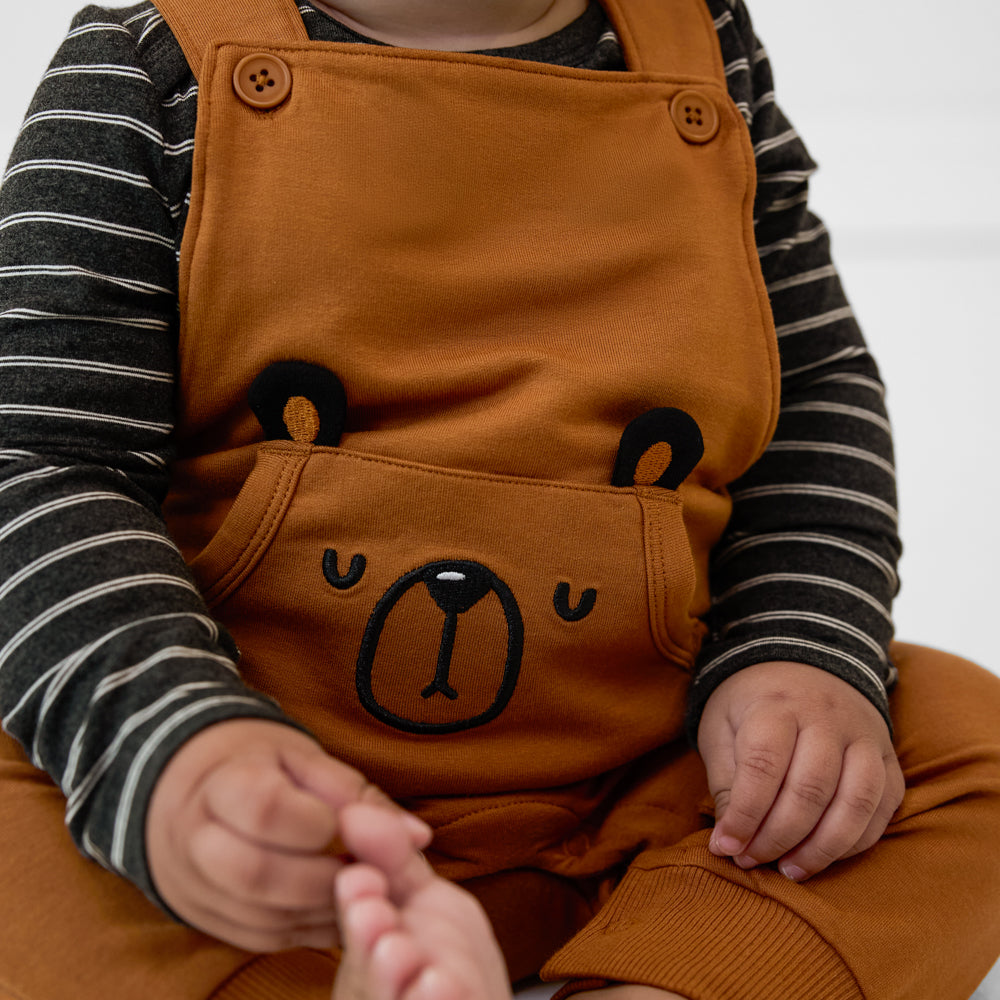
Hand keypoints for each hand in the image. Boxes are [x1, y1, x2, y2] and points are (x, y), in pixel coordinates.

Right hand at [146, 719, 431, 951]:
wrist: (191, 789)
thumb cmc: (261, 766)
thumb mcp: (304, 759)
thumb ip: (358, 794)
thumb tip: (416, 837)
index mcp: (220, 784)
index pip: (266, 809)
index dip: (316, 822)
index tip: (341, 822)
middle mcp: (196, 841)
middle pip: (257, 872)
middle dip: (323, 876)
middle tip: (360, 865)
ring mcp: (199, 888)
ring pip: (263, 916)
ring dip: (324, 908)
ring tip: (358, 884)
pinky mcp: (213, 922)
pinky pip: (265, 938)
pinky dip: (311, 926)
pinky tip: (338, 906)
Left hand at [698, 661, 903, 880]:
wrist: (801, 661)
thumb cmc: (751, 704)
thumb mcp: (721, 728)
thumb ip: (726, 782)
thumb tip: (730, 842)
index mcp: (775, 705)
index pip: (764, 766)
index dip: (745, 815)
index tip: (726, 847)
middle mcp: (826, 717)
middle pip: (811, 789)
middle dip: (778, 837)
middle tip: (752, 861)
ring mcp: (863, 736)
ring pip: (856, 801)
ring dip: (822, 848)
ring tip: (789, 870)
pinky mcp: (888, 756)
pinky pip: (883, 806)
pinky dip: (856, 840)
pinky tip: (824, 855)